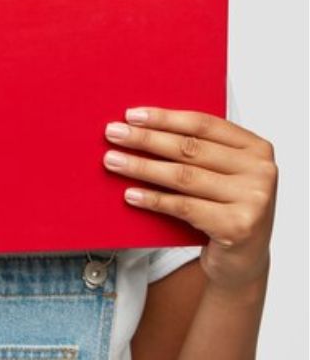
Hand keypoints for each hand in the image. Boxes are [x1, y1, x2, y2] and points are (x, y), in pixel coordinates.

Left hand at [102, 106, 276, 290]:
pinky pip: (184, 207)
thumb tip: (139, 126)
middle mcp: (261, 172)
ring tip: (112, 161)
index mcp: (256, 148)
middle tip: (112, 134)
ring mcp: (253, 200)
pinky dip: (153, 199)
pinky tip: (130, 194)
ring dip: (142, 167)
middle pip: (190, 149)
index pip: (203, 124)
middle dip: (146, 139)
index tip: (131, 115)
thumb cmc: (224, 206)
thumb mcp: (219, 173)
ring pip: (184, 177)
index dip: (164, 118)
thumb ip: (195, 149)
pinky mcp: (237, 227)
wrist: (243, 258)